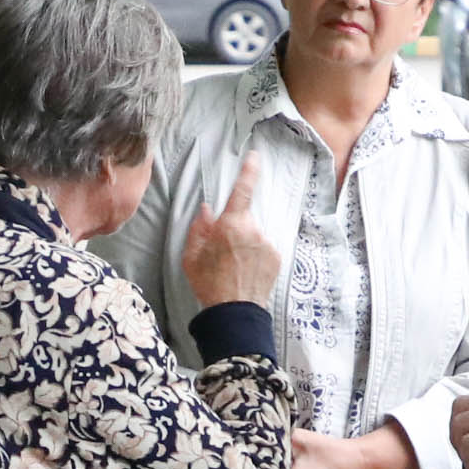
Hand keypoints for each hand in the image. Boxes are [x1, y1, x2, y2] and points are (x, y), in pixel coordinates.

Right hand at [180, 157, 279, 311]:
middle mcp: (253, 229)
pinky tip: (245, 271)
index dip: (249, 171)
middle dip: (234, 229)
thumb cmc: (209, 283)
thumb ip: (199, 227)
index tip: (254, 157)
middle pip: (243, 219)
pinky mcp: (276, 257)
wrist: (234, 311)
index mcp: (230, 224)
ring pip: (254, 234)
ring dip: (245, 244)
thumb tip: (207, 210)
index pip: (242, 190)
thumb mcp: (191, 255)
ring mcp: (267, 243)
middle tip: (222, 252)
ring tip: (234, 266)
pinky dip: (255, 255)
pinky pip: (263, 248)